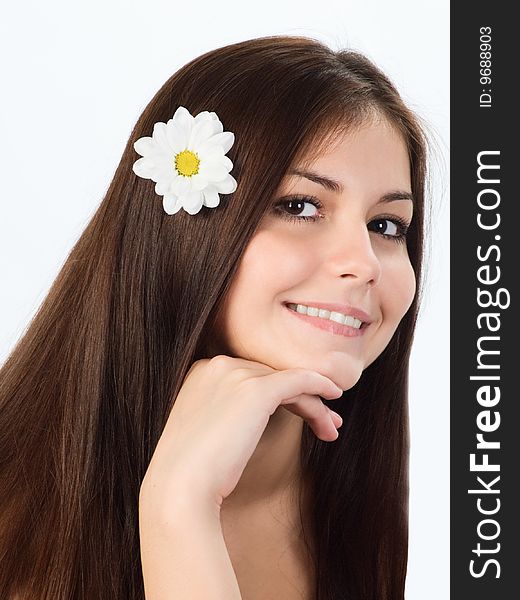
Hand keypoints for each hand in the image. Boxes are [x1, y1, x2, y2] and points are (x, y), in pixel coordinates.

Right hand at [139, 355, 342, 511]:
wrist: (180, 488)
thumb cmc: (190, 471)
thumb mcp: (205, 429)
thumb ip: (223, 411)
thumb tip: (253, 416)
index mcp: (201, 372)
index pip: (251, 375)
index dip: (279, 394)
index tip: (299, 413)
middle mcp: (217, 365)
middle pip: (271, 376)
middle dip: (300, 399)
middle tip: (325, 422)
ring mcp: (236, 374)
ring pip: (288, 381)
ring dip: (314, 404)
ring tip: (331, 429)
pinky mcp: (257, 390)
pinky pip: (299, 379)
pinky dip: (319, 384)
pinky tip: (334, 395)